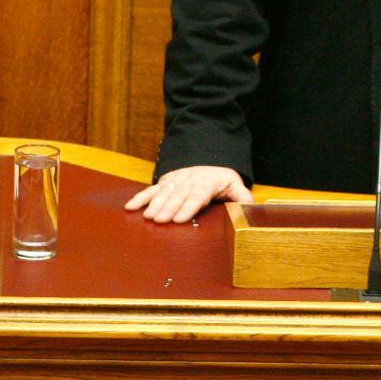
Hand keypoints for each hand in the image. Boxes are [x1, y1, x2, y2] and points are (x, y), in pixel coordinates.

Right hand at [124, 165, 253, 223]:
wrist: (209, 159)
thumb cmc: (221, 179)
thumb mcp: (235, 185)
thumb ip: (242, 197)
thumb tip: (250, 209)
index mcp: (207, 182)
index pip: (198, 195)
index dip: (188, 207)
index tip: (179, 218)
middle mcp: (189, 180)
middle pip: (179, 195)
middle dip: (168, 207)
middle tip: (159, 220)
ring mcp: (176, 180)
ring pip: (164, 191)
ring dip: (154, 203)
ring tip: (147, 216)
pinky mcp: (166, 181)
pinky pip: (152, 189)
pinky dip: (141, 197)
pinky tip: (131, 207)